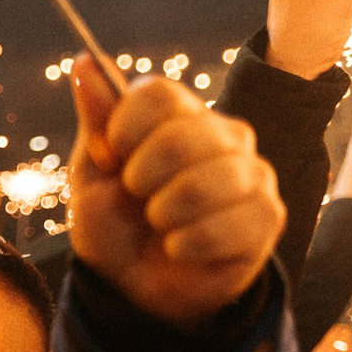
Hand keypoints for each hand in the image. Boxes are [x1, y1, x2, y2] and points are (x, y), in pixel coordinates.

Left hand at [69, 69, 284, 327]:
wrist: (133, 289)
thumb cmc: (115, 226)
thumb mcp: (92, 175)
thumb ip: (97, 120)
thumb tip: (84, 62)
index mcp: (178, 117)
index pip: (158, 93)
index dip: (124, 128)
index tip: (113, 157)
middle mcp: (224, 135)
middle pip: (186, 133)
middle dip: (143, 178)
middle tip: (138, 198)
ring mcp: (251, 173)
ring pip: (211, 179)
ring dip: (167, 213)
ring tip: (160, 226)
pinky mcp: (267, 215)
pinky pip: (229, 223)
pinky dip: (189, 244)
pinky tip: (180, 249)